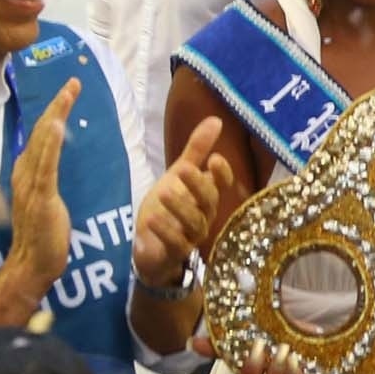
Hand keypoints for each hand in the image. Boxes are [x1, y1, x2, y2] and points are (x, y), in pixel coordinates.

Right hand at [3, 81, 77, 305]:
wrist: (32, 264)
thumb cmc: (44, 235)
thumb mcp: (47, 199)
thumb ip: (46, 178)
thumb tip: (52, 159)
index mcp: (28, 173)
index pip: (42, 136)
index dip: (54, 112)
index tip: (68, 91)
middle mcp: (25, 174)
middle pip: (41, 132)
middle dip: (57, 105)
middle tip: (73, 82)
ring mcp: (31, 185)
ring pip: (43, 143)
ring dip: (55, 116)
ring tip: (67, 93)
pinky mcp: (40, 198)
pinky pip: (45, 166)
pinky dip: (50, 144)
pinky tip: (57, 125)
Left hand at [131, 116, 232, 289]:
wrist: (151, 248)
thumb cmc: (169, 208)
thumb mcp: (178, 175)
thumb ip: (197, 150)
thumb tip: (216, 120)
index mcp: (207, 196)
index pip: (222, 185)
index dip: (222, 173)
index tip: (215, 158)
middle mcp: (204, 216)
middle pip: (209, 202)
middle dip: (198, 186)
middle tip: (183, 169)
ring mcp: (191, 237)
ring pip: (194, 223)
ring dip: (180, 208)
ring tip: (163, 192)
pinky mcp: (174, 253)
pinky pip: (175, 244)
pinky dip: (164, 232)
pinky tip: (151, 219)